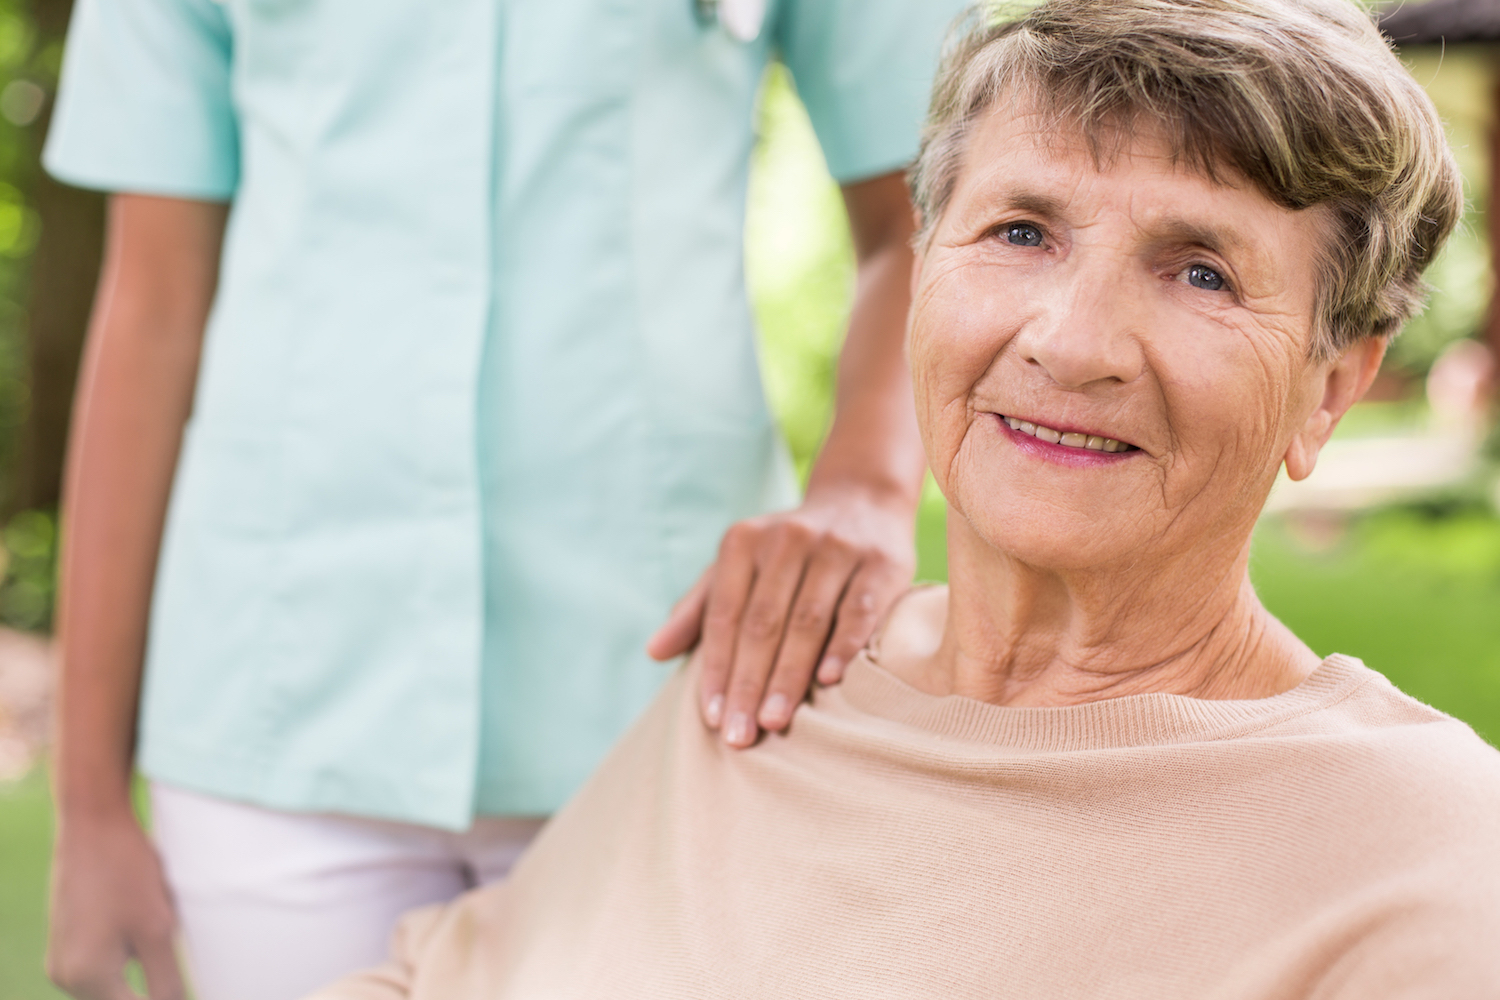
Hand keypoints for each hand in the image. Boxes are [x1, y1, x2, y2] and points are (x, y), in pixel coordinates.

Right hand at [48, 809, 185, 999]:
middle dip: (153, 979)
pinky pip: (107, 959)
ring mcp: (63, 958)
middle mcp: (65, 976)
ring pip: (117, 980)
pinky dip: (131, 945)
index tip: (174, 967)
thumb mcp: (157, 930)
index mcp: (86, 979)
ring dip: (143, 962)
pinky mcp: (68, 940)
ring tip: (152, 915)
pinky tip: (141, 910)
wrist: (93, 822)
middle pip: (122, 998)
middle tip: (165, 931)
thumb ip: (165, 981)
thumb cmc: (126, 871)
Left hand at [647, 486, 915, 746]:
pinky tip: (828, 681)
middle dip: (748, 683)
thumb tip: (654, 653)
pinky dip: (843, 646)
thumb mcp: (737, 566)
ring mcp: (836, 549)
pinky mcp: (880, 564)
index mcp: (743, 542)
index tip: (711, 718)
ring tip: (773, 722)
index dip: (716, 667)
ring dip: (788, 675)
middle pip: (762, 623)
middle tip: (739, 735)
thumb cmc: (786, 551)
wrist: (862, 501)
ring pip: (807, 621)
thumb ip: (698, 609)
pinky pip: (858, 611)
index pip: (724, 614)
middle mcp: (787, 540)